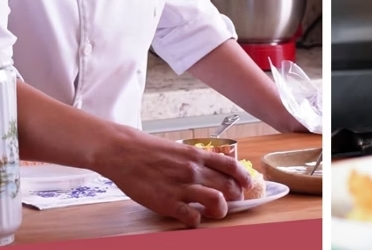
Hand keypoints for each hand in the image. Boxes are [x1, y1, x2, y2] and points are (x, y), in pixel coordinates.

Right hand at [97, 130, 251, 227]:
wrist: (123, 152)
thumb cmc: (148, 150)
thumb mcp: (179, 149)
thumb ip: (196, 160)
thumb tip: (211, 170)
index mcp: (197, 155)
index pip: (231, 166)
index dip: (244, 177)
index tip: (248, 184)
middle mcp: (194, 170)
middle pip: (228, 186)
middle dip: (235, 196)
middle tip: (232, 201)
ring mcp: (182, 186)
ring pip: (217, 202)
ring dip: (221, 210)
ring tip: (216, 212)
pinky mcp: (167, 202)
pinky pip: (191, 216)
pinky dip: (197, 220)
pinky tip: (192, 218)